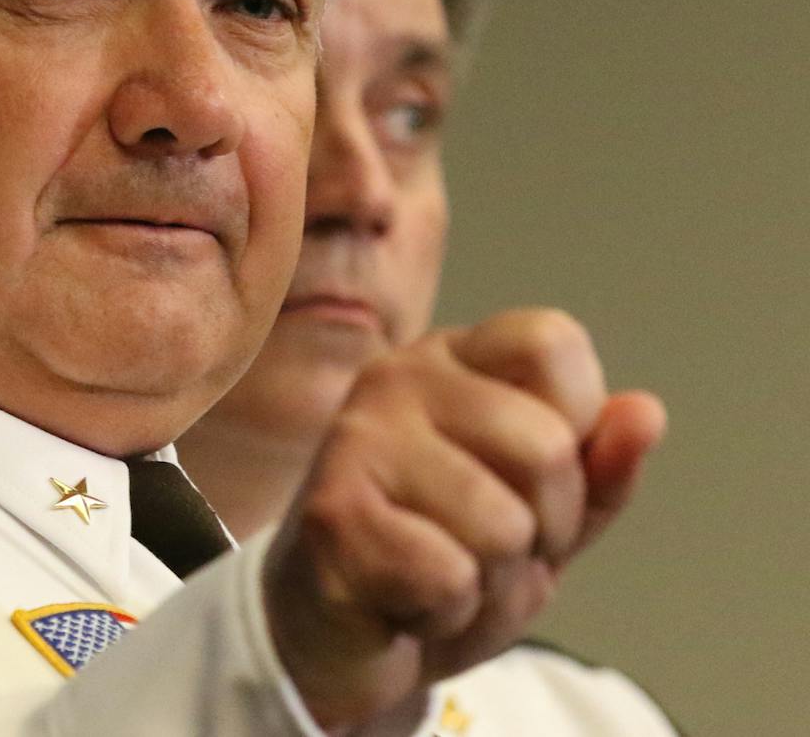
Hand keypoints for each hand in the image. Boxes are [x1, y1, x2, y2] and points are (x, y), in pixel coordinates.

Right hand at [260, 308, 665, 731]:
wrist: (332, 635)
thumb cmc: (436, 557)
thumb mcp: (539, 513)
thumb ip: (597, 467)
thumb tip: (645, 412)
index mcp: (448, 358)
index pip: (552, 342)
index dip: (575, 426)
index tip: (528, 478)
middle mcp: (395, 378)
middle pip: (547, 447)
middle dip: (543, 528)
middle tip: (481, 546)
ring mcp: (357, 440)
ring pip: (504, 525)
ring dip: (491, 582)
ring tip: (439, 574)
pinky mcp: (333, 515)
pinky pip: (451, 577)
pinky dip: (445, 614)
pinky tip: (405, 600)